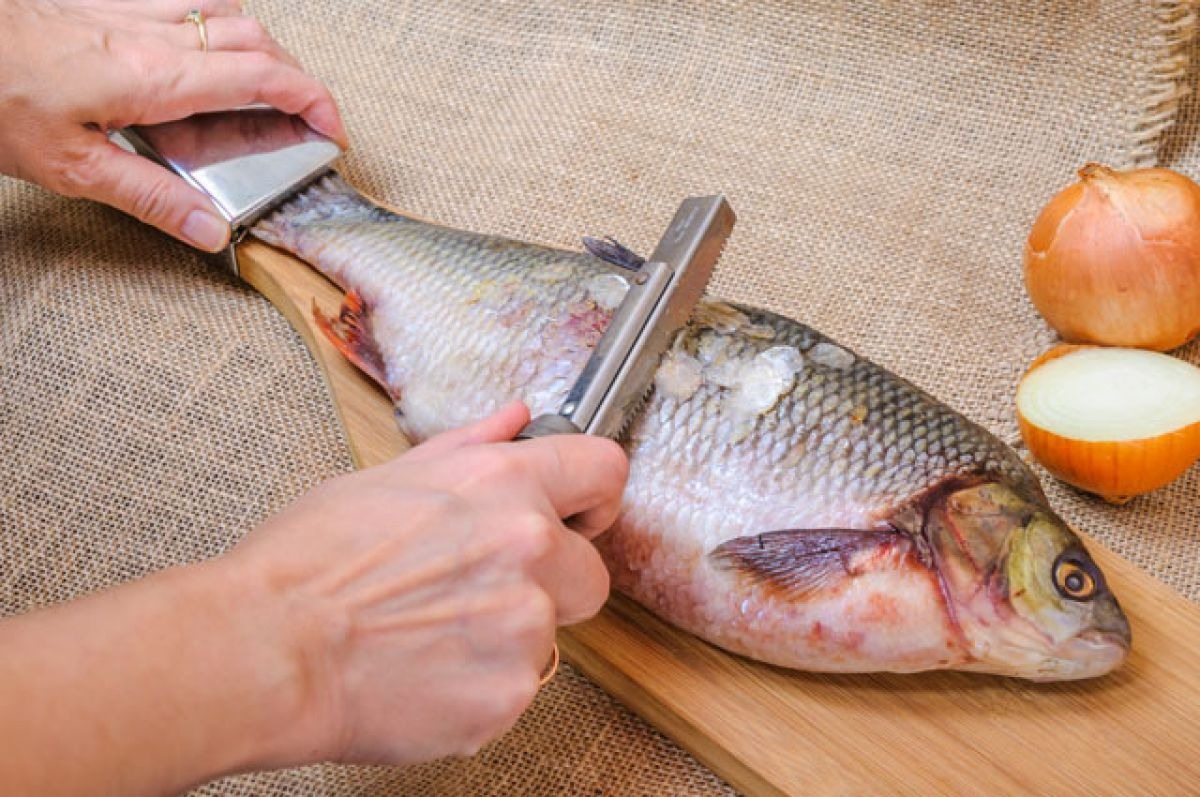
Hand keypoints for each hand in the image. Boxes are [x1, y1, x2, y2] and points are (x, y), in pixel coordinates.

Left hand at [0, 0, 346, 250]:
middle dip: (296, 74)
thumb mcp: (70, 168)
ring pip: (222, 8)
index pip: (262, 77)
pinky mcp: (99, 0)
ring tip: (263, 79)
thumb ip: (149, 198)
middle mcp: (148, 33)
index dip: (312, 100)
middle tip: (306, 113)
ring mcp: (124, 8)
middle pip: (254, 37)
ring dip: (259, 42)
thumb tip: (211, 229)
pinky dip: (211, 17)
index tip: (333, 128)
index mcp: (154, 78)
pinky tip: (200, 41)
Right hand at [226, 401, 628, 764]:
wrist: (268, 648)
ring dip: (507, 640)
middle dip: (551, 586)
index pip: (605, 471)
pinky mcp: (508, 694)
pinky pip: (517, 688)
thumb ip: (469, 448)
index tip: (580, 517)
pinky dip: (481, 688)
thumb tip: (514, 418)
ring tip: (431, 636)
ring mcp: (524, 626)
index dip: (593, 498)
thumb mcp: (387, 477)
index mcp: (504, 484)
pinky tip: (425, 673)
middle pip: (592, 574)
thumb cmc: (309, 561)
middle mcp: (529, 548)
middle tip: (481, 594)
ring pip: (550, 637)